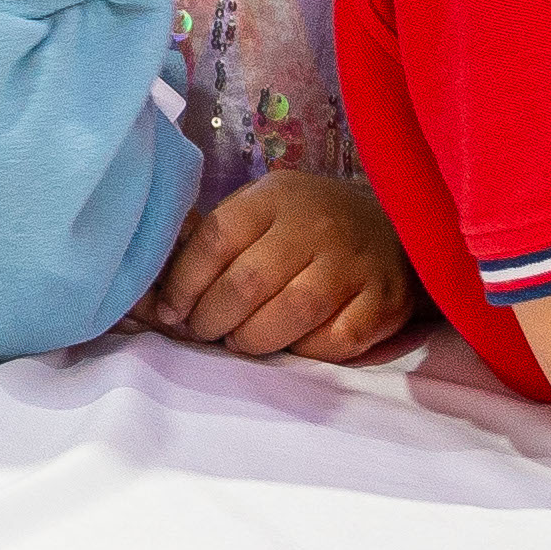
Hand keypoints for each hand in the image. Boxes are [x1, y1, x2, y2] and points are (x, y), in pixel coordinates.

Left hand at [138, 166, 417, 360]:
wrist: (397, 226)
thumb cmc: (307, 224)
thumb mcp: (261, 211)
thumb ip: (213, 242)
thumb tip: (153, 293)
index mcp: (275, 198)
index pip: (216, 239)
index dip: (185, 282)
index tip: (171, 310)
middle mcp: (316, 226)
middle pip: (248, 283)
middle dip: (212, 318)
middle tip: (204, 330)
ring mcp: (354, 266)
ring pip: (290, 315)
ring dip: (252, 339)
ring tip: (240, 340)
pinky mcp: (383, 304)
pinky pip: (334, 342)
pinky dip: (304, 352)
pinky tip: (292, 344)